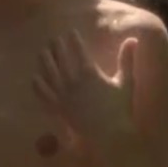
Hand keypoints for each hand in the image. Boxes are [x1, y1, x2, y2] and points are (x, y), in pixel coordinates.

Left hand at [33, 29, 136, 143]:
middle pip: (60, 59)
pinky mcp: (59, 109)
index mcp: (90, 73)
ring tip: (42, 52)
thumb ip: (126, 59)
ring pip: (49, 74)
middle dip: (56, 47)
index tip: (70, 32)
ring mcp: (64, 96)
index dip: (73, 39)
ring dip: (45, 61)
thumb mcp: (126, 82)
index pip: (78, 51)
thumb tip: (132, 39)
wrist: (110, 135)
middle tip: (53, 39)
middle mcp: (73, 82)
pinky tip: (35, 78)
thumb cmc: (120, 108)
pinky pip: (44, 95)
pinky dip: (38, 86)